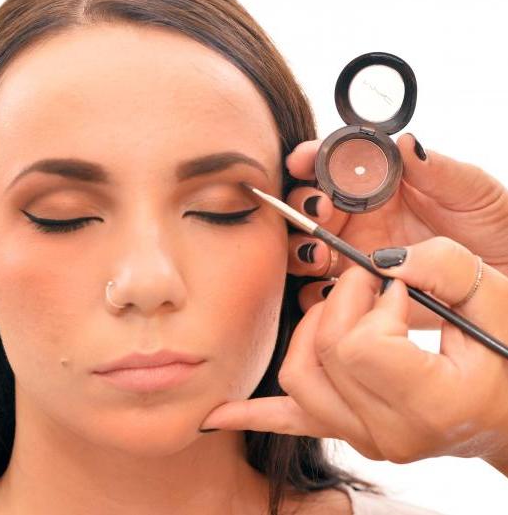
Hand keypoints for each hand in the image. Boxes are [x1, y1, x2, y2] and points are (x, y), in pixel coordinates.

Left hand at [199, 236, 507, 475]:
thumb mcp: (493, 301)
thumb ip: (442, 268)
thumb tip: (380, 261)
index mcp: (429, 404)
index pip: (356, 343)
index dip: (372, 302)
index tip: (398, 288)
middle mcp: (391, 432)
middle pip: (320, 354)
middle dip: (339, 301)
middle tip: (369, 286)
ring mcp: (365, 436)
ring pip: (298, 376)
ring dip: (309, 330)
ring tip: (340, 310)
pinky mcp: (348, 428)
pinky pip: (290, 422)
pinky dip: (253, 413)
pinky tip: (218, 414)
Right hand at [284, 133, 507, 327]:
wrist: (506, 275)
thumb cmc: (494, 229)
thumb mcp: (473, 192)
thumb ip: (437, 169)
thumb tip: (406, 142)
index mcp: (382, 188)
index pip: (335, 166)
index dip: (313, 158)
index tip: (302, 160)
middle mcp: (362, 220)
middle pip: (310, 206)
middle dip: (303, 203)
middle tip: (320, 208)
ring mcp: (358, 256)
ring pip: (307, 248)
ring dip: (303, 247)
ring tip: (322, 252)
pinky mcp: (361, 291)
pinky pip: (321, 293)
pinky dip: (315, 292)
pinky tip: (332, 289)